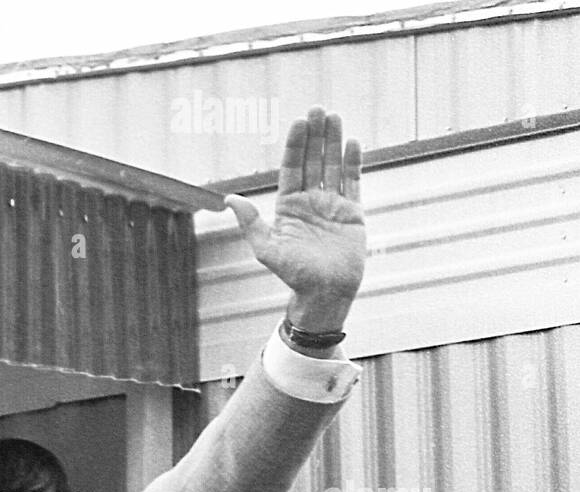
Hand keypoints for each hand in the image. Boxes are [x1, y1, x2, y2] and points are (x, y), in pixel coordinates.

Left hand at [226, 107, 364, 333]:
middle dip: (315, 135)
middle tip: (317, 109)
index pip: (292, 168)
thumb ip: (250, 222)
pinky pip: (353, 182)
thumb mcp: (267, 248)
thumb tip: (229, 199)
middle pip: (313, 161)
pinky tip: (351, 142)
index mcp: (288, 207)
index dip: (295, 145)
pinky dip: (353, 162)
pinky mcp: (352, 212)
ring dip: (333, 141)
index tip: (298, 122)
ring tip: (334, 116)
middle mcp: (310, 202)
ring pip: (332, 166)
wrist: (324, 293)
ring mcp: (332, 205)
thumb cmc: (293, 274)